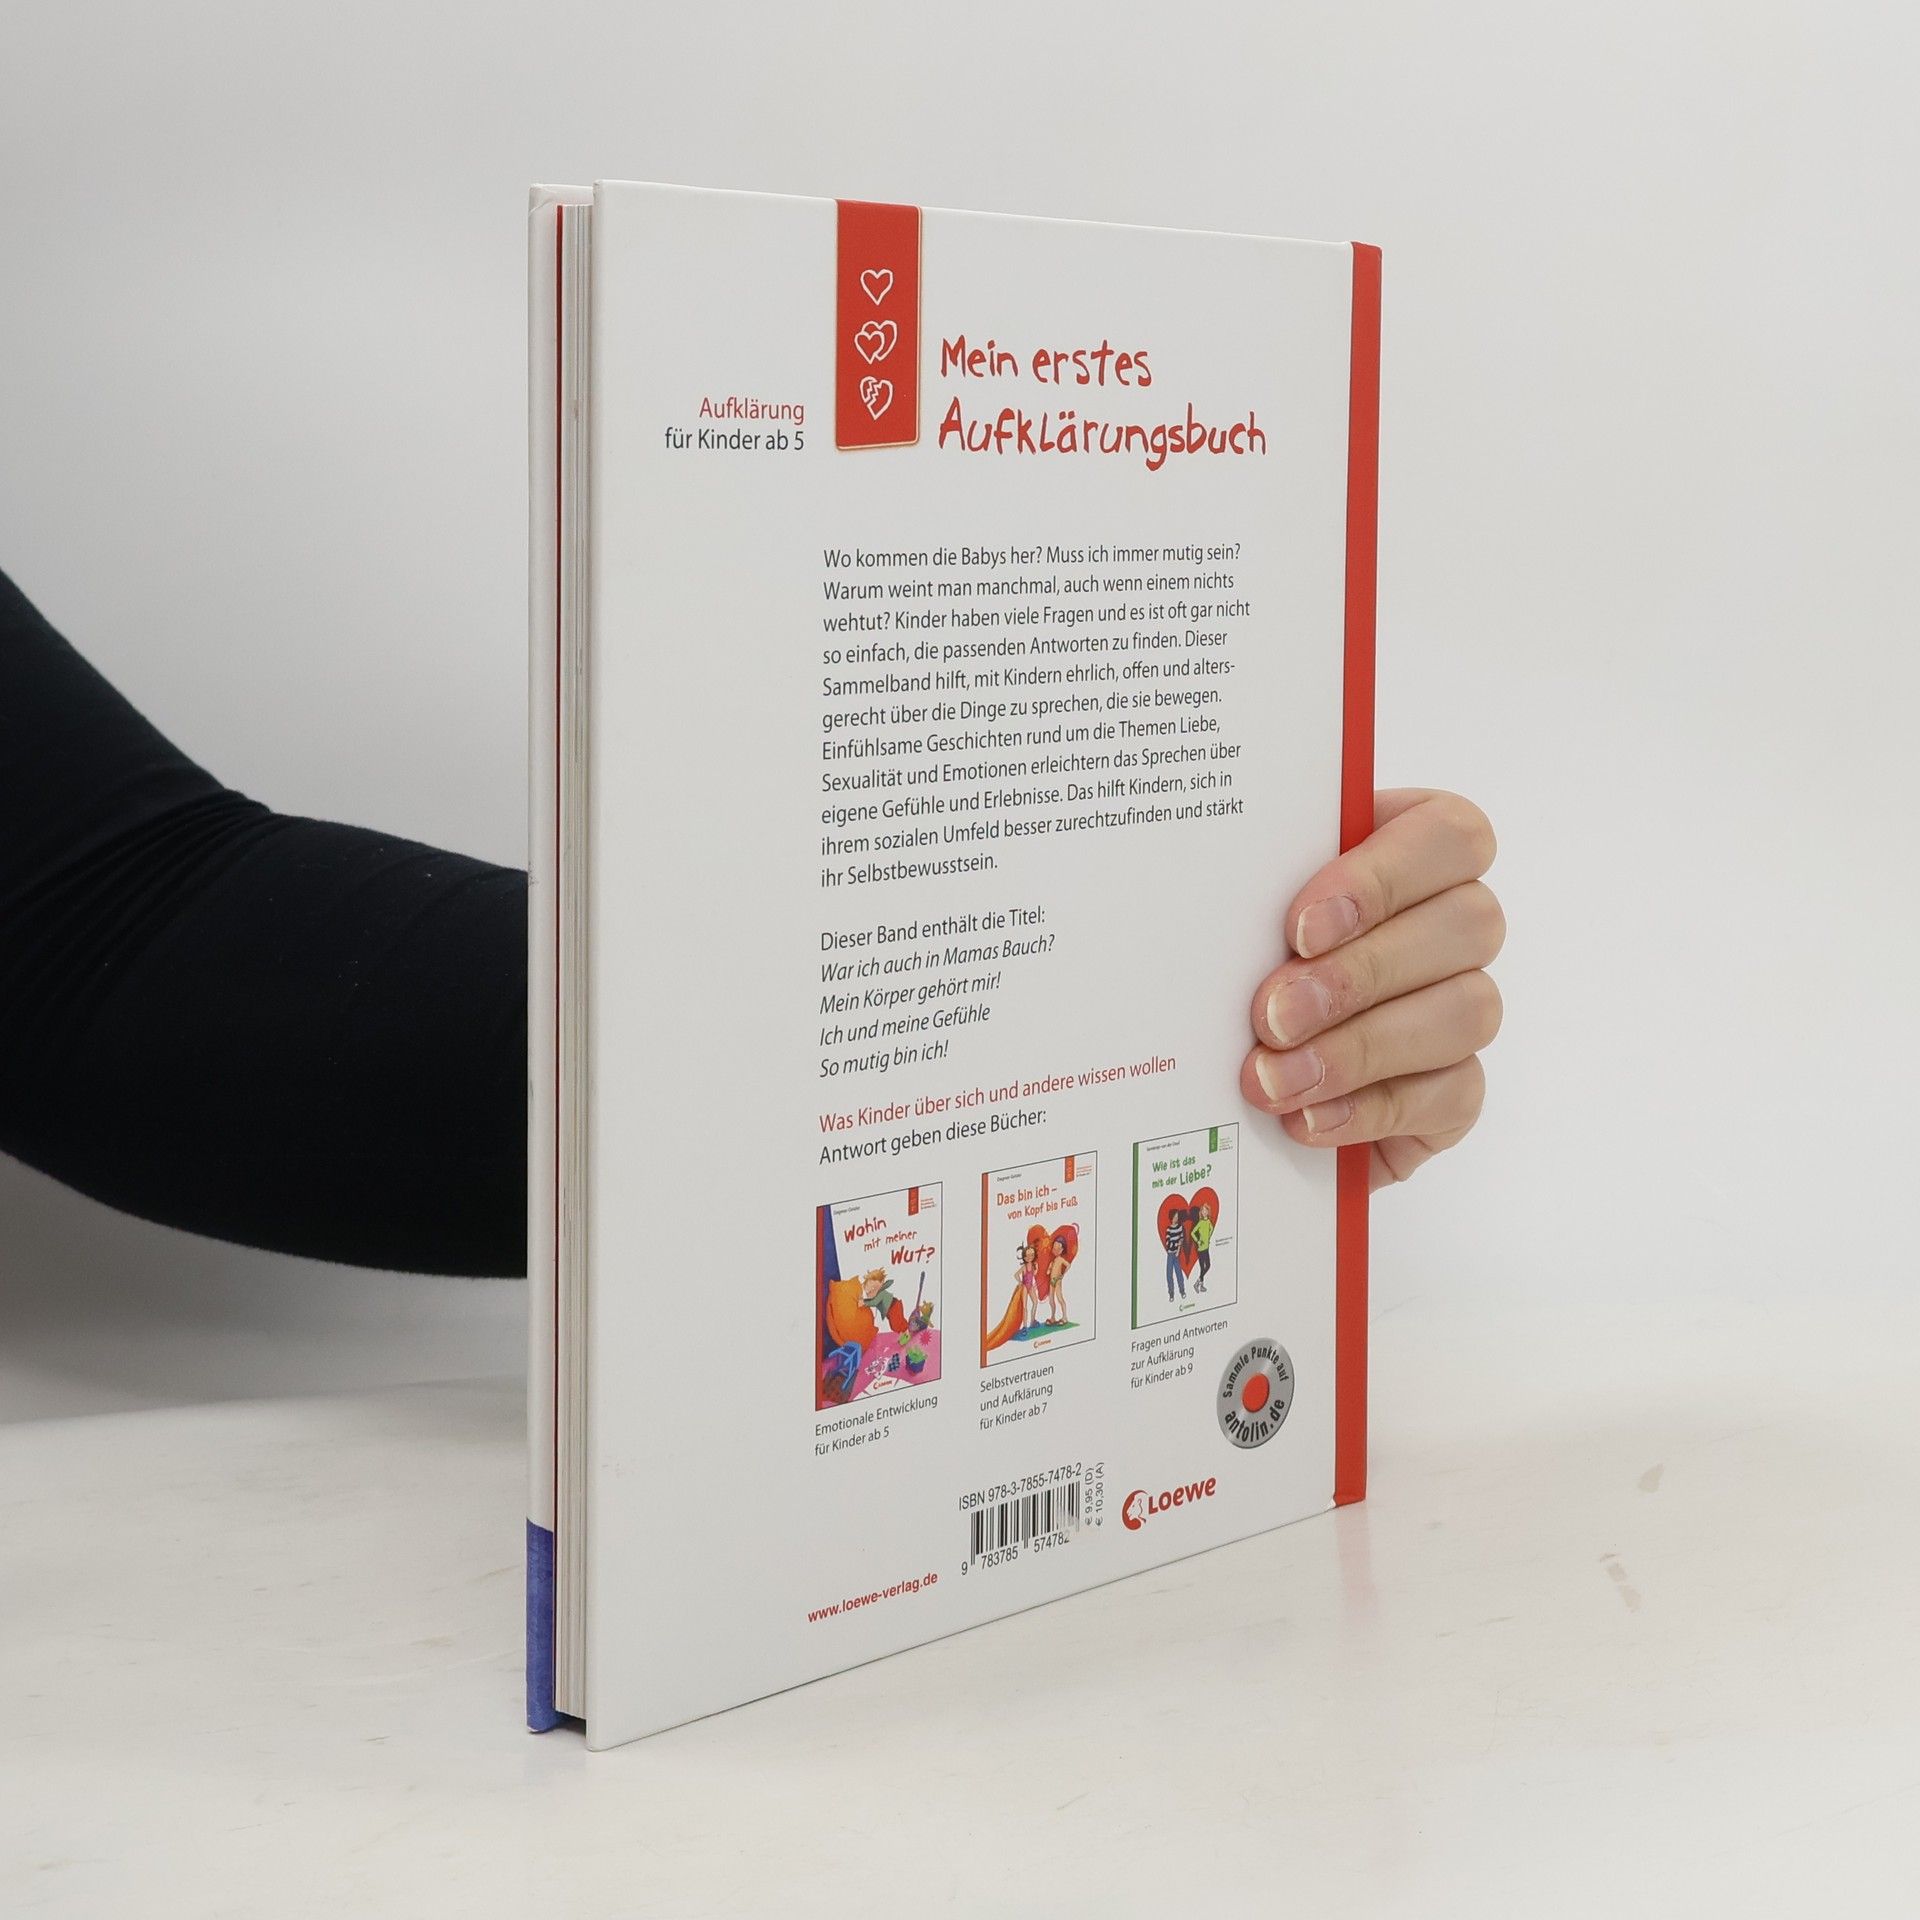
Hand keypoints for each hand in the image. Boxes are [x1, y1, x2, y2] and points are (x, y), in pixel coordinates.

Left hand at [1240, 790, 1502, 1187]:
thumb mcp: (1236, 919)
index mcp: (1409, 850)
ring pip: (1466, 1011)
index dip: (1383, 878)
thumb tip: (1210, 890)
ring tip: (1274, 1079)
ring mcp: (1463, 1005)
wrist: (1231, 1084)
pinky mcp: (1456, 1088)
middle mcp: (1453, 922)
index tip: (1300, 927)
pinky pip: (1451, 1094)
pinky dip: (1371, 1109)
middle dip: (1358, 974)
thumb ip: (1248, 892)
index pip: (1450, 834)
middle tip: (1270, 1016)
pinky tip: (1308, 1118)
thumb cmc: (1238, 968)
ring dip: (1360, 1049)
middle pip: (1468, 923)